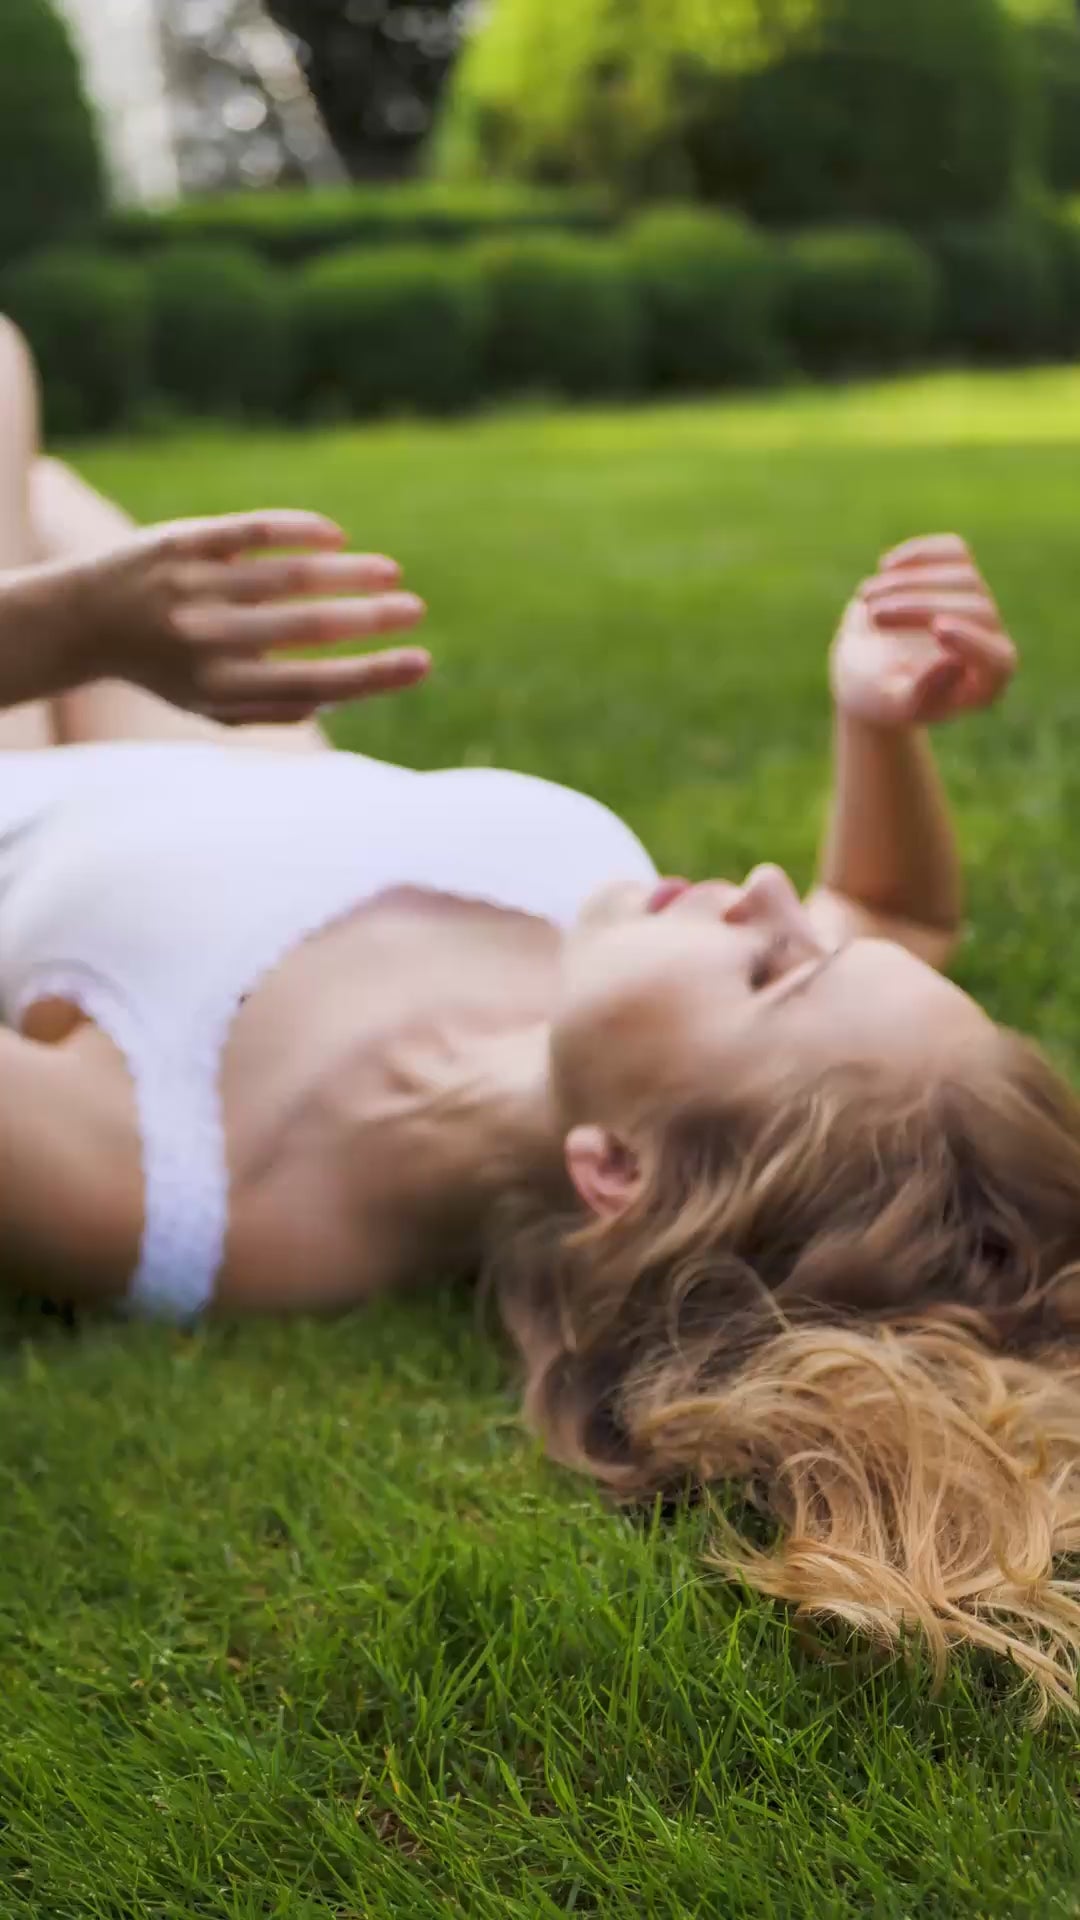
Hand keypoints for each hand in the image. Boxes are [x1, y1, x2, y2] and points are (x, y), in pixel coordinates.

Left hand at [44, 509, 429, 723]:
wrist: (83, 621)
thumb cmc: (169, 670)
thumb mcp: (213, 707)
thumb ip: (277, 709)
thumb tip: (346, 693)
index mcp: (221, 690)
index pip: (315, 685)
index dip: (374, 676)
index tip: (421, 662)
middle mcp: (206, 640)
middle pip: (308, 628)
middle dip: (372, 618)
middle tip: (416, 609)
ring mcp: (193, 586)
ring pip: (288, 576)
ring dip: (349, 572)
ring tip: (390, 571)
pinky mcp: (183, 542)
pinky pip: (253, 532)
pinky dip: (300, 531)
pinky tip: (336, 536)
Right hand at [830, 533, 1016, 729]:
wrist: (864, 673)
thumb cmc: (880, 697)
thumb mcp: (893, 705)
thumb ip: (922, 694)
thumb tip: (953, 664)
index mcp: (985, 684)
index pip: (998, 661)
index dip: (973, 642)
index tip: (938, 628)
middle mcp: (991, 640)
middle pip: (974, 610)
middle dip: (920, 608)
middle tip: (873, 615)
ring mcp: (979, 602)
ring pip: (962, 576)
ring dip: (908, 583)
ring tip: (865, 598)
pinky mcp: (960, 572)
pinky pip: (952, 551)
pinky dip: (921, 552)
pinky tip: (886, 565)